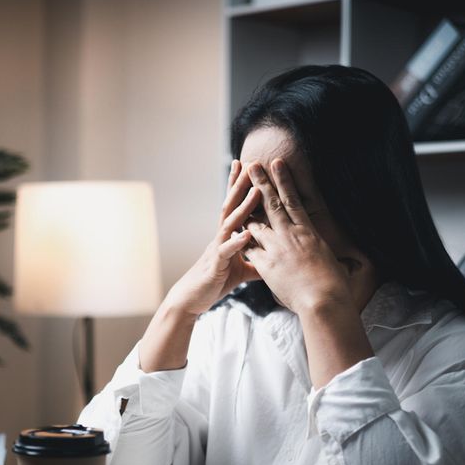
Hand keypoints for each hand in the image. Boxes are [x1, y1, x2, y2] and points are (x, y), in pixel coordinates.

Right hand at [162, 160, 261, 316]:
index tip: (247, 166)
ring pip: (230, 224)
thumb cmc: (213, 283)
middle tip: (251, 164)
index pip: (234, 206)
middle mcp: (220, 238)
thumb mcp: (239, 271)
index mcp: (226, 237)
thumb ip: (255, 263)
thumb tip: (272, 260)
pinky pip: (227, 252)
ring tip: (256, 191)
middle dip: (240, 185)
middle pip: (231, 206)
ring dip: (243, 207)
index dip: (239, 187)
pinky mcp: (215, 265)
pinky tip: (247, 234)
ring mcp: (217, 249)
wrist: (191, 300)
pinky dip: (237, 242)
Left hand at [242, 159, 352, 315]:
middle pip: (273, 204)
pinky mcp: (266, 265)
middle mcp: (291, 235)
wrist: (323, 301)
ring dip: (245, 210)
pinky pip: (249, 249)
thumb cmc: (334, 284)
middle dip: (261, 183)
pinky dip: (242, 240)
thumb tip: (330, 252)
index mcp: (308, 232)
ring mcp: (277, 249)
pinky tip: (233, 232)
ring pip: (257, 224)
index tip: (276, 164)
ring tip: (236, 196)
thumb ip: (321, 250)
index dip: (284, 180)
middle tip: (252, 166)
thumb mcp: (330, 260)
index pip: (294, 200)